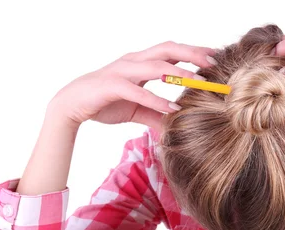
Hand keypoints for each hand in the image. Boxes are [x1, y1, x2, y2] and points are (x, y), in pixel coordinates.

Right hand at [48, 41, 216, 129]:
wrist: (70, 106)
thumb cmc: (104, 102)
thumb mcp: (136, 111)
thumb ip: (156, 115)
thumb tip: (175, 125)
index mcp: (140, 63)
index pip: (171, 51)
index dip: (192, 52)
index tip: (214, 57)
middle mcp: (133, 62)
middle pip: (167, 50)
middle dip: (192, 54)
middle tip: (214, 62)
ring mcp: (122, 71)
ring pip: (156, 66)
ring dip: (180, 74)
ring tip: (201, 83)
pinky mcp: (112, 86)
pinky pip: (138, 91)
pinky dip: (157, 100)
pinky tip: (172, 109)